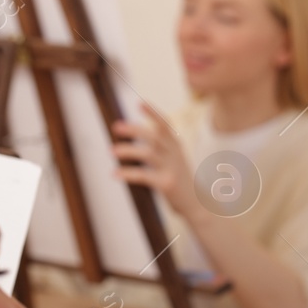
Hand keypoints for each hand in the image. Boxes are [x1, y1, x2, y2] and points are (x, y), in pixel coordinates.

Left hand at [112, 102, 199, 216]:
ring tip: (112, 151)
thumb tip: (133, 136)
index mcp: (176, 146)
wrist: (196, 203)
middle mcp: (175, 154)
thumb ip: (160, 147)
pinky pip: (144, 176)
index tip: (140, 103)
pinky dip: (128, 174)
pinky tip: (115, 174)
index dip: (153, 113)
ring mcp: (171, 168)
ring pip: (147, 154)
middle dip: (134, 130)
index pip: (165, 125)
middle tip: (116, 127)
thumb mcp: (174, 159)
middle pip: (153, 136)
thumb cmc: (180, 180)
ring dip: (128, 150)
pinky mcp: (166, 184)